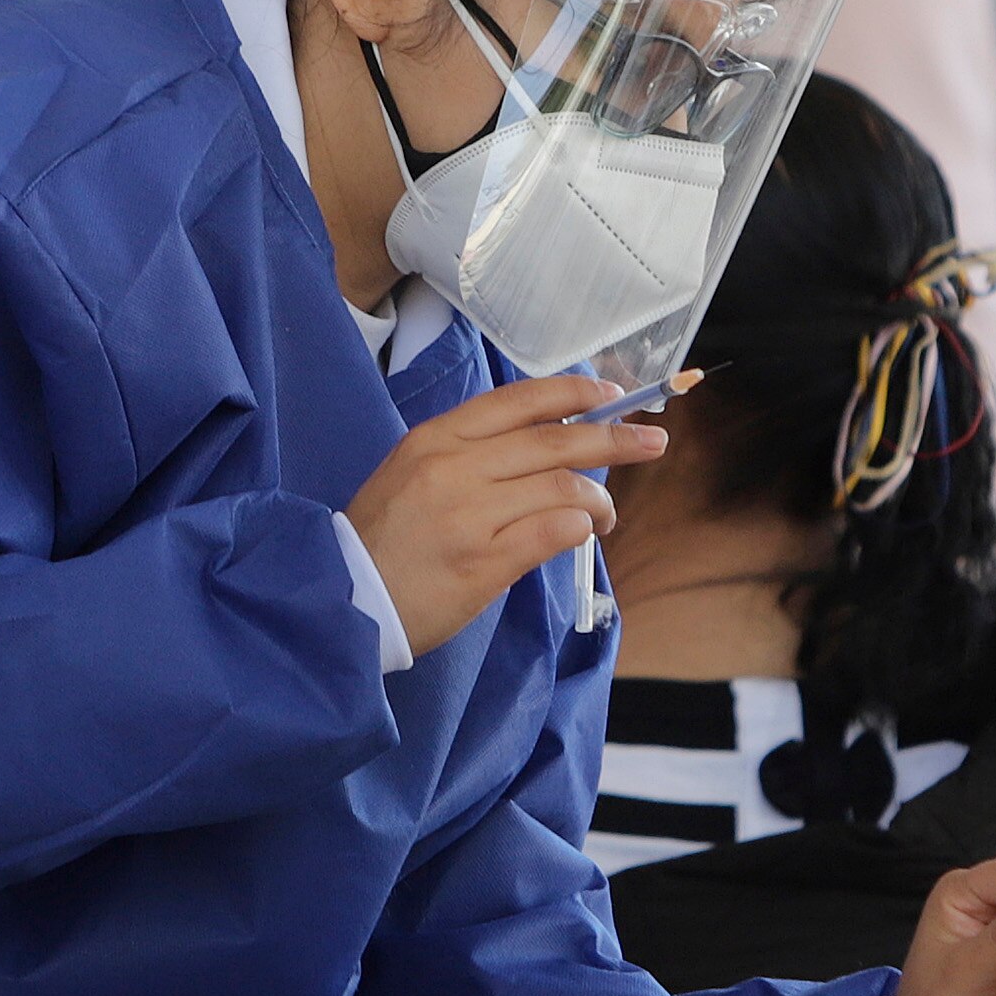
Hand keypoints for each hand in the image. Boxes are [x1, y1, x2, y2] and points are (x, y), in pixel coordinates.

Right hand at [346, 374, 665, 657]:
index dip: (572, 395)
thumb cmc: (384, 538)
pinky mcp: (481, 562)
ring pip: (561, 487)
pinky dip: (578, 528)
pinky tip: (584, 533)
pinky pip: (551, 532)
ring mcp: (468, 515)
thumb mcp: (413, 473)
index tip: (611, 397)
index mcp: (436, 439)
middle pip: (553, 441)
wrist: (343, 600)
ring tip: (606, 515)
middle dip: (613, 439)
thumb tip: (548, 444)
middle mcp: (453, 468)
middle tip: (652, 441)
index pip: (518, 401)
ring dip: (598, 499)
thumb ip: (473, 454)